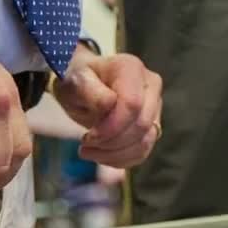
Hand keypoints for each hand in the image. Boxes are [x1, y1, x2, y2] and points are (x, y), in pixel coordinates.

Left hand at [54, 49, 161, 168]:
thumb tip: (109, 103)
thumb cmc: (76, 80)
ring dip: (115, 154)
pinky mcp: (152, 124)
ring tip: (89, 151)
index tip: (87, 137)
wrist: (81, 84)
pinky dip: (121, 159)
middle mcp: (150, 85)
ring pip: (146, 141)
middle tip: (85, 145)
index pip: (132, 104)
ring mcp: (155, 105)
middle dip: (111, 142)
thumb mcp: (73, 81)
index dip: (111, 127)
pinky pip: (143, 151)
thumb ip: (89, 90)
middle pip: (142, 124)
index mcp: (131, 68)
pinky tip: (101, 154)